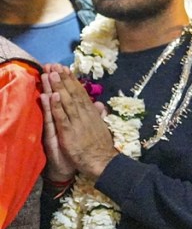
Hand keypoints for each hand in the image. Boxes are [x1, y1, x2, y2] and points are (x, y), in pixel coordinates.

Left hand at [41, 66, 117, 180]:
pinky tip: (53, 96)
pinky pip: (62, 118)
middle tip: (55, 65)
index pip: (81, 94)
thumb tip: (100, 104)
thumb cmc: (101, 147)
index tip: (66, 69)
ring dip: (59, 88)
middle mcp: (85, 115)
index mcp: (92, 114)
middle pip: (73, 94)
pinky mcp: (69, 133)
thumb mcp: (102, 128)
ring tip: (51, 74)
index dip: (72, 81)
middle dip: (64, 79)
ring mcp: (77, 123)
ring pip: (66, 102)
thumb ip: (99, 115)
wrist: (103, 162)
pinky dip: (57, 107)